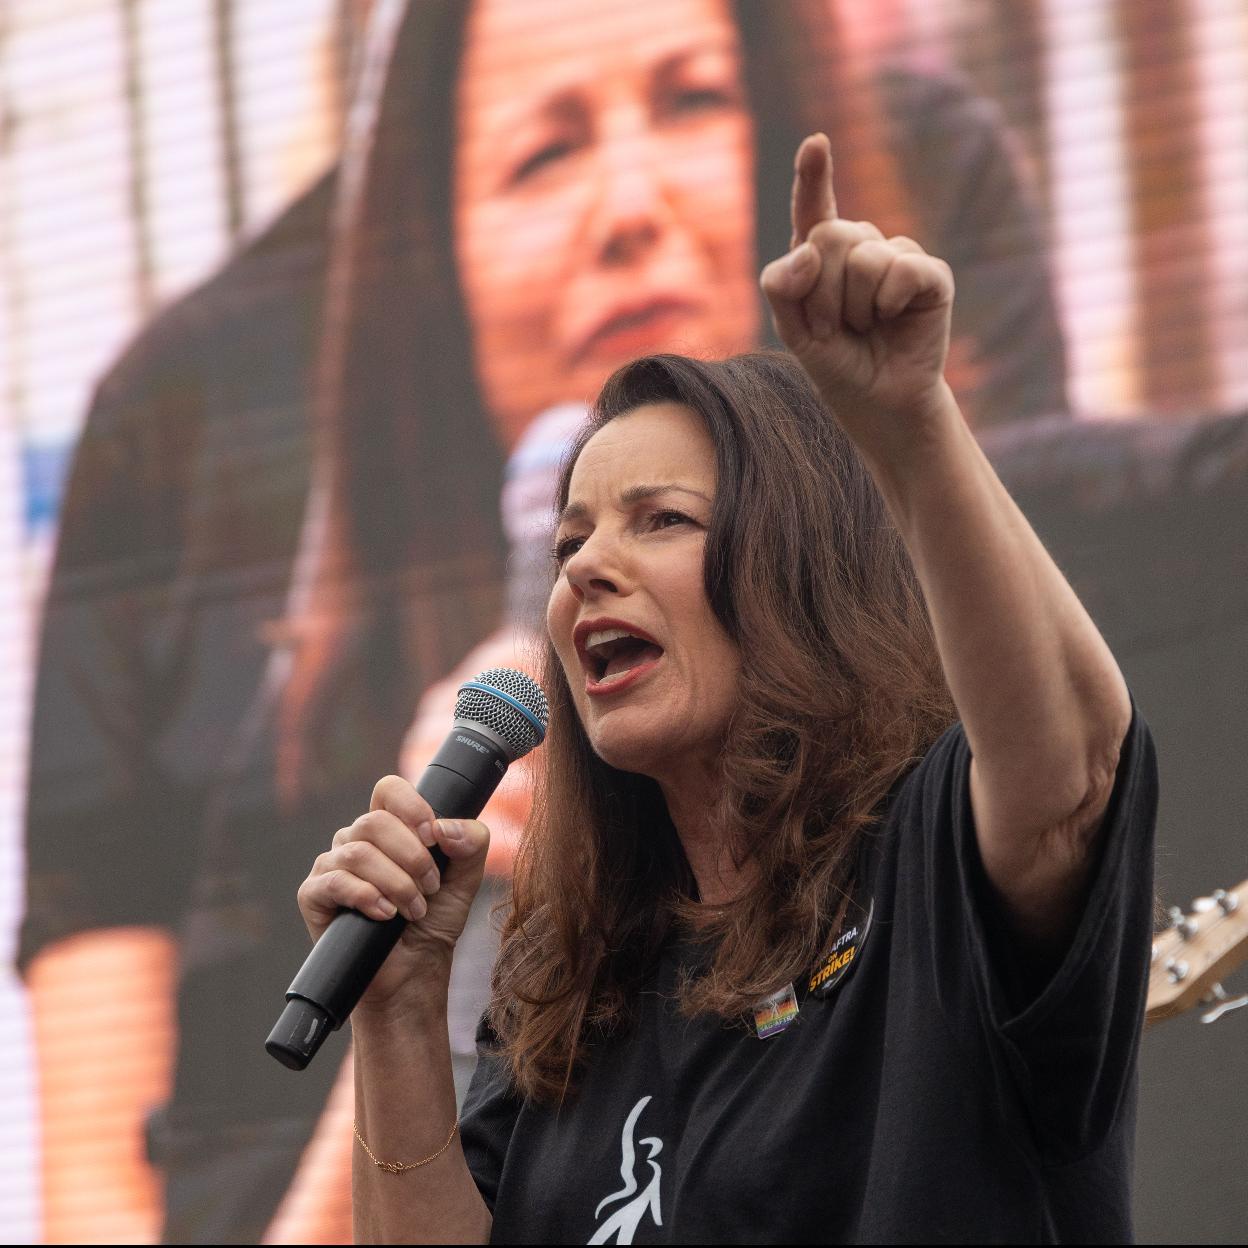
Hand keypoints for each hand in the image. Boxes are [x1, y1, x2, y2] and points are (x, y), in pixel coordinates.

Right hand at [296, 775, 489, 1014]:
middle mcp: (357, 840)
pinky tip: (385, 915)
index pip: (389, 790)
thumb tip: (445, 827)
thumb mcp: (466, 878)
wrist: (415, 971)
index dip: (412, 806)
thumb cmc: (435, 921)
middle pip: (375, 822)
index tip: (433, 837)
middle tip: (430, 889)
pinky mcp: (314, 895)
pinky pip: (334, 881)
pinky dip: (366, 897)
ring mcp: (332, 866)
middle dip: (413, 858)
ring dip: (396, 883)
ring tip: (413, 909)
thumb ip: (471, 843)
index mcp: (390, 827)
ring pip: (358, 852)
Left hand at [760, 134, 955, 444]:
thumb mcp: (792, 331)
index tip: (816, 144)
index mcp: (822, 258)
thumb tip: (811, 248)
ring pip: (863, 256)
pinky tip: (894, 320)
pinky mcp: (929, 274)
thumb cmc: (836, 366)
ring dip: (852, 307)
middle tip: (832, 329)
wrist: (879, 404)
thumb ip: (782, 287)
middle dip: (821, 293)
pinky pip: (901, 269)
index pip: (813, 210)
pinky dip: (889, 303)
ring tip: (864, 329)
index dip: (814, 176)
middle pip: (830, 235)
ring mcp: (897, 256)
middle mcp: (861, 248)